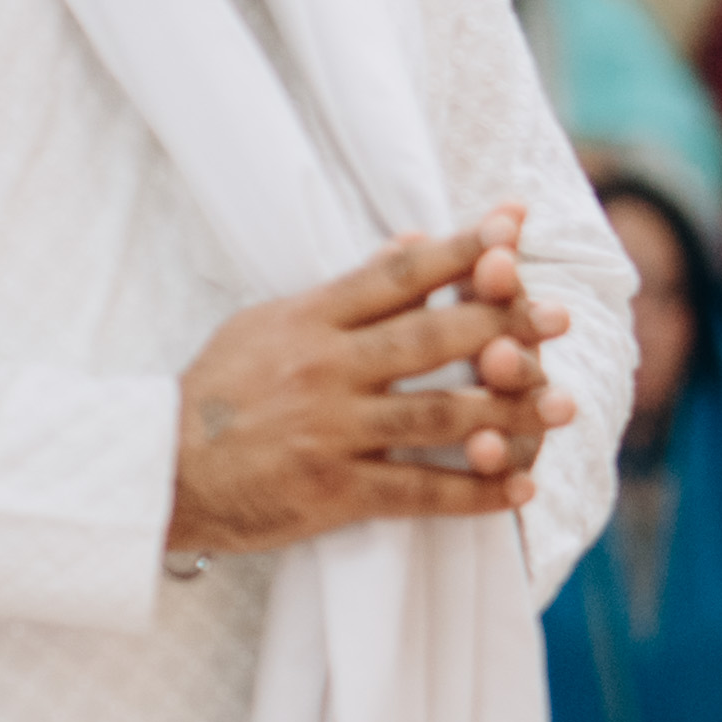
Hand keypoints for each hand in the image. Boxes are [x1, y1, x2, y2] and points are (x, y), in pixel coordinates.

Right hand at [169, 213, 584, 558]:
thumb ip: (344, 292)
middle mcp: (324, 370)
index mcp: (310, 320)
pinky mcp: (333, 491)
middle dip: (501, 323)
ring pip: (436, 416)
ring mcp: (330, 432)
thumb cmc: (219, 393)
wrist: (157, 472)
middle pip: (429, 340)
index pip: (396, 276)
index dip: (458, 250)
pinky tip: (521, 487)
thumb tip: (412, 242)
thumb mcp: (267, 323)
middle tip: (559, 316)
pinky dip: (474, 492)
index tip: (513, 229)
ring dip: (507, 410)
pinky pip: (418, 491)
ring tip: (563, 403)